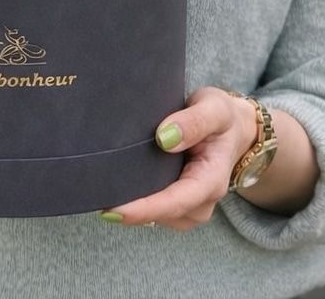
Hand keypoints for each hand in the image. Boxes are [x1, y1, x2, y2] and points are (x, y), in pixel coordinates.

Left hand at [102, 86, 256, 230]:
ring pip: (154, 215)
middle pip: (161, 213)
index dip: (145, 208)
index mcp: (212, 181)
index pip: (176, 201)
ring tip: (102, 183)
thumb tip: (165, 138)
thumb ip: (194, 121)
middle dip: (129, 207)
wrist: (232, 129)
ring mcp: (189, 207)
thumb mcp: (214, 108)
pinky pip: (153, 209)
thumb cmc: (222, 118)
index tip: (114, 208)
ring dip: (131, 203)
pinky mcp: (177, 205)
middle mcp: (201, 202)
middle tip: (93, 193)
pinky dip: (135, 199)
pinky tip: (117, 184)